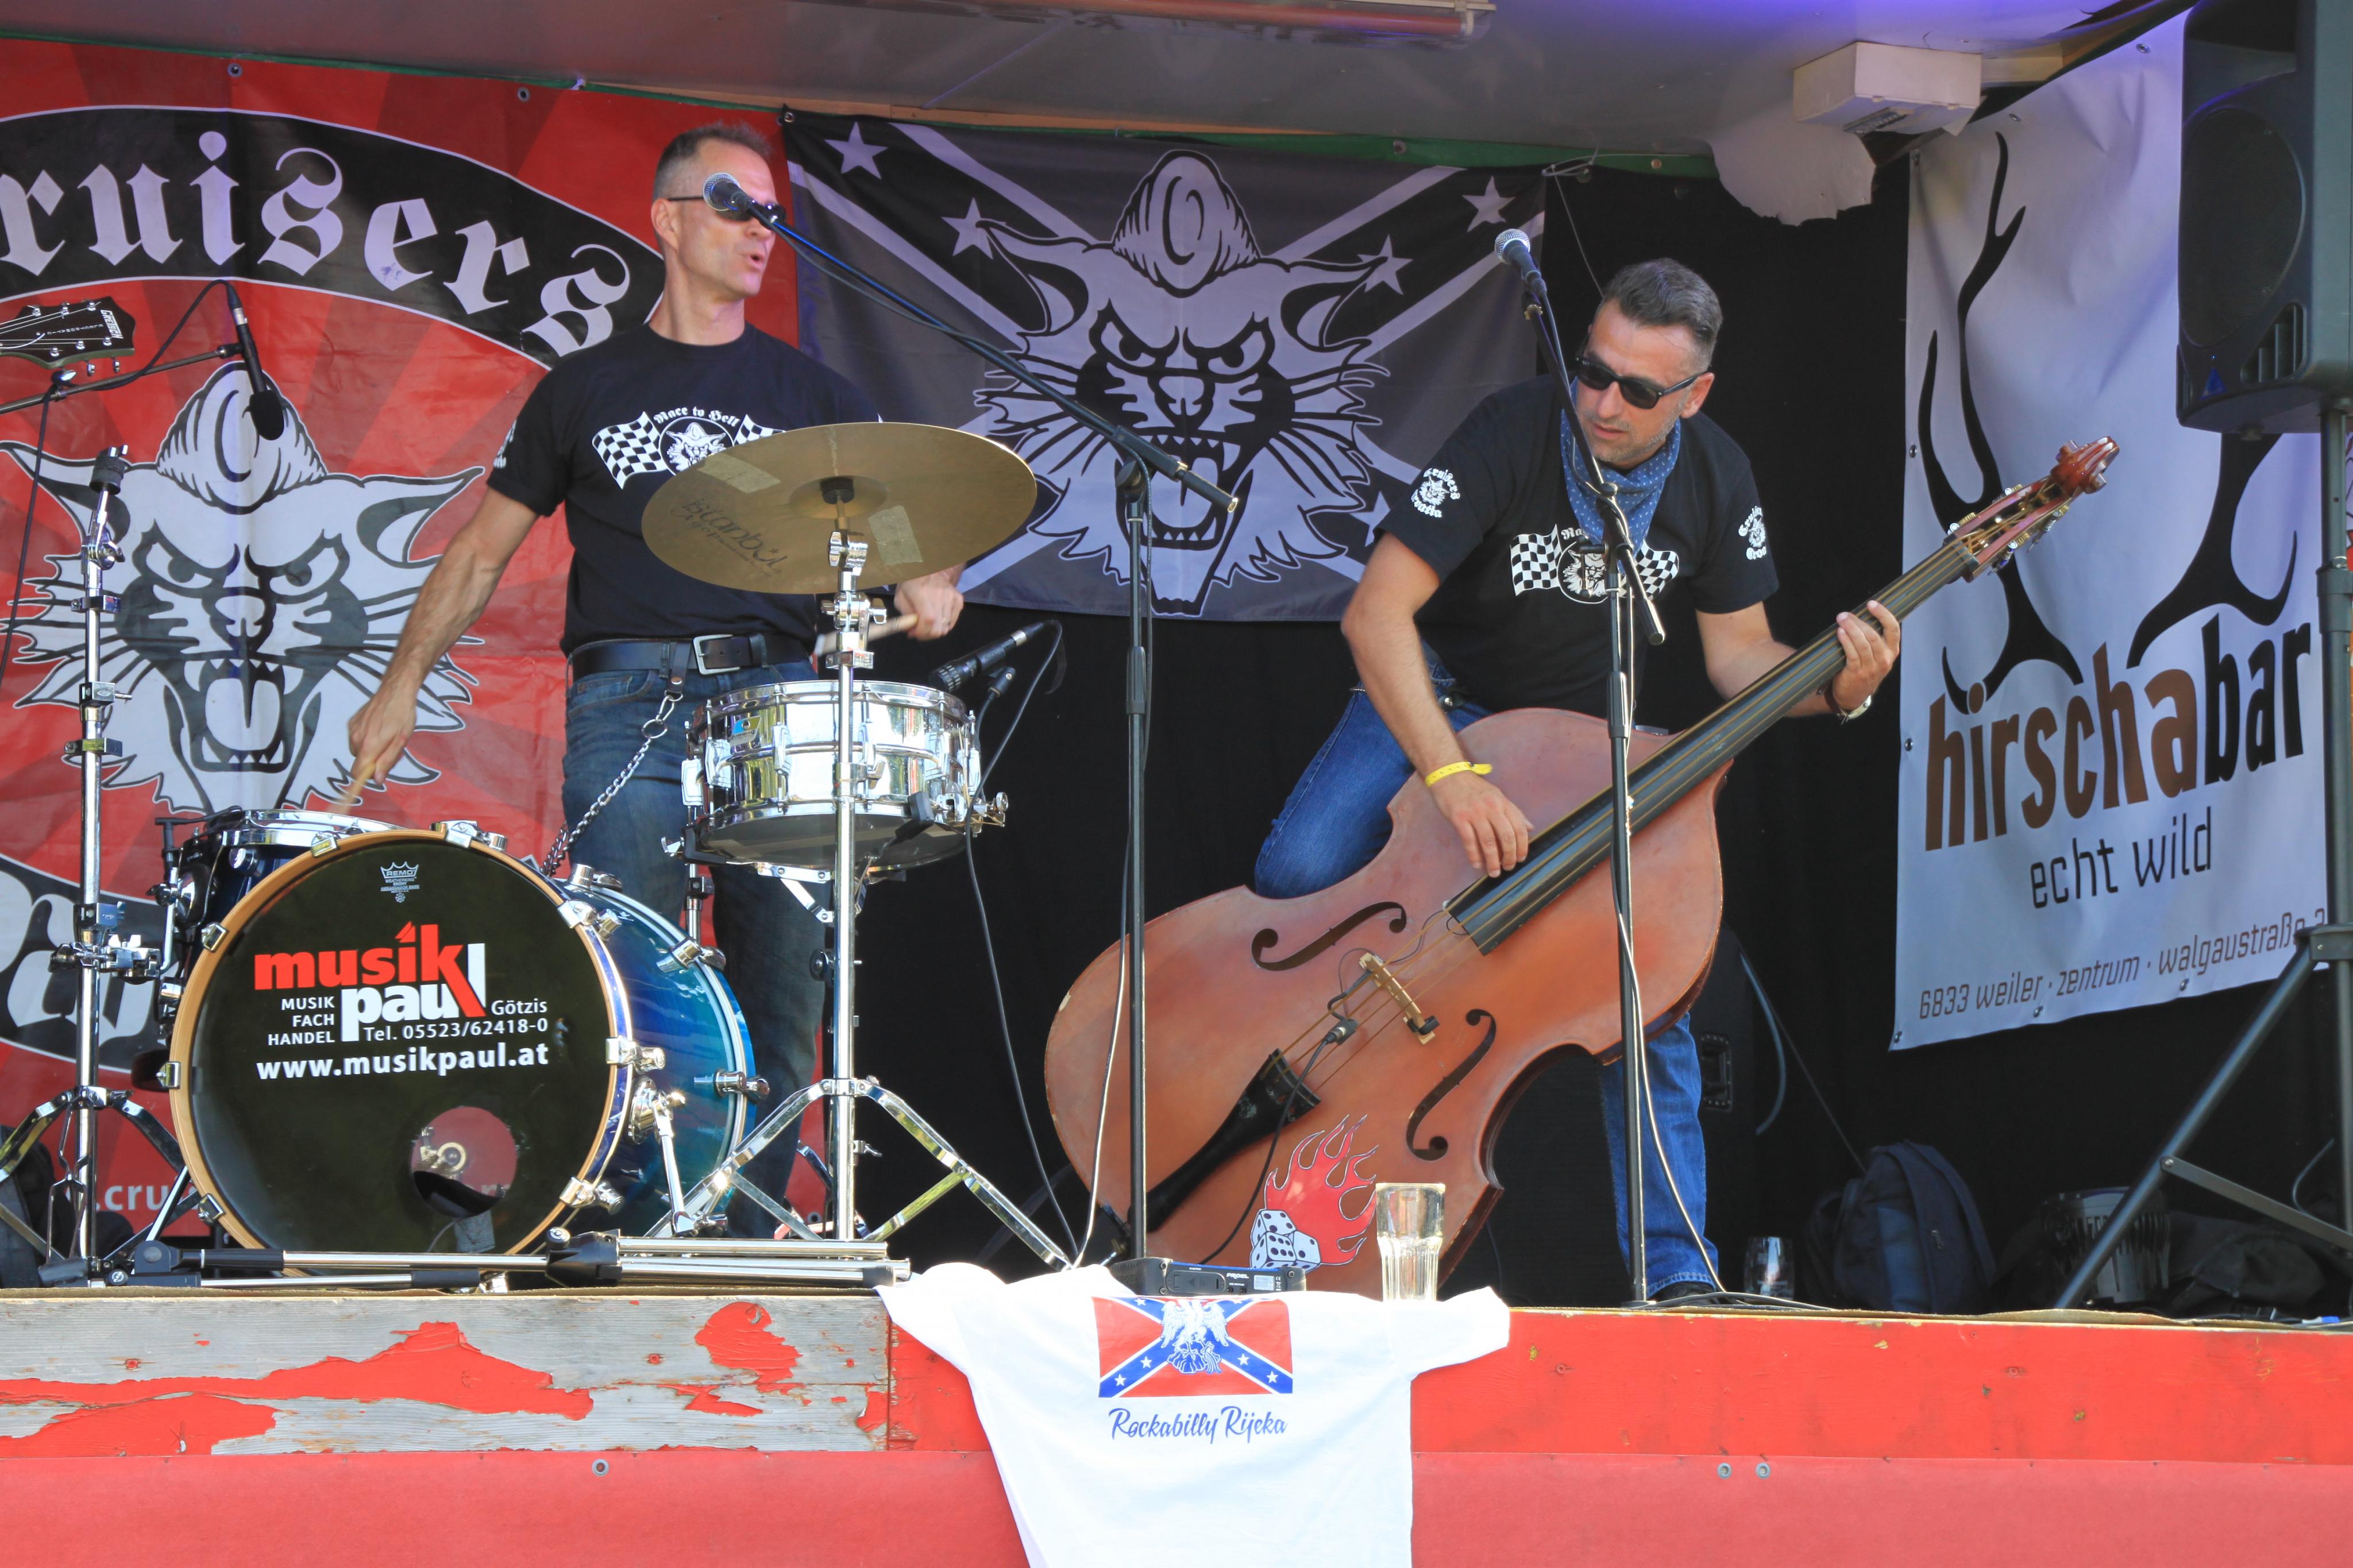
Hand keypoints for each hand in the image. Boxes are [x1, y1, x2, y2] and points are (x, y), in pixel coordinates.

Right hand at [341, 680, 419, 806]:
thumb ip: (388, 761)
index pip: (358, 772)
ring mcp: (352, 730)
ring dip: (371, 751)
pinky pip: (356, 739)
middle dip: (373, 763)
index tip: (366, 785)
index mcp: (369, 746)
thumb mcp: (401, 741)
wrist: (395, 690)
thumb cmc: (402, 715)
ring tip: (388, 738)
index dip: (362, 781)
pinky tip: (379, 729)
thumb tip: (377, 779)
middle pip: (359, 763)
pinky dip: (366, 740)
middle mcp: (356, 739)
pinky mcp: (352, 723)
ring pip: (358, 751)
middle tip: (391, 752)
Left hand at [892, 570, 963, 639]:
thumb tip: (912, 631)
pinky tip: (937, 617)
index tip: (914, 634)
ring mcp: (952, 598)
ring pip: (946, 627)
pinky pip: (952, 622)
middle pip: (939, 628)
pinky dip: (944, 624)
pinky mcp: (959, 600)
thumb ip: (905, 617)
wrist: (930, 569)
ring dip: (936, 629)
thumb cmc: (912, 583)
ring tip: (928, 622)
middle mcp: (940, 595)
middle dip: (928, 634)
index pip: (928, 620)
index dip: (922, 633)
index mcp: (922, 594)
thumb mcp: (900, 598)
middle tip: (920, 631)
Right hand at [1430, 770, 1531, 877]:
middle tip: (1508, 868)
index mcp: (1502, 802)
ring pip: (1488, 842)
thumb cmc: (1473, 787)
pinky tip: (1477, 864)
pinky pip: (1469, 841)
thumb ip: (1514, 812)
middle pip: (1506, 837)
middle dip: (1509, 857)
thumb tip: (1530, 828)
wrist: (1448, 775)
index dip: (1522, 846)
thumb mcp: (1497, 795)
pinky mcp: (1459, 818)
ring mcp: (1474, 812)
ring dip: (1492, 861)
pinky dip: (1474, 855)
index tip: (1521, 859)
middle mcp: (1491, 807)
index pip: (1519, 827)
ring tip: (1493, 872)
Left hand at [1828, 599, 1900, 712]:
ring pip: (1863, 644)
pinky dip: (1846, 641)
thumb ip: (1874, 639)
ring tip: (1841, 619)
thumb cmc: (1864, 669)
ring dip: (1851, 629)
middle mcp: (1884, 659)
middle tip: (1845, 614)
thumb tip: (1861, 614)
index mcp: (1891, 651)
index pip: (1893, 629)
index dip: (1883, 614)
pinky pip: (1852, 654)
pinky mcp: (1857, 673)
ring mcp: (1871, 668)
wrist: (1854, 695)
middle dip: (1859, 622)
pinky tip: (1840, 632)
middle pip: (1874, 635)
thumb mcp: (1877, 656)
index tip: (1872, 604)